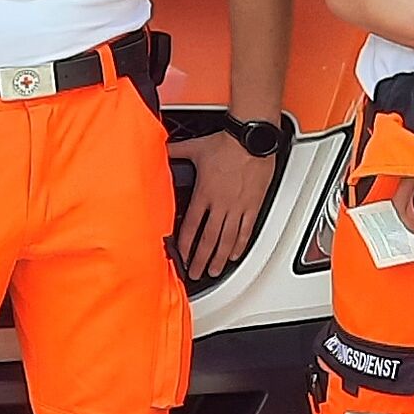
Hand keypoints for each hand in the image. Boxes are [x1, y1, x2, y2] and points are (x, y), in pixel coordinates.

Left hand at [173, 129, 275, 280]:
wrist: (252, 139)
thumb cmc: (226, 143)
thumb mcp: (195, 147)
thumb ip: (176, 151)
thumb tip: (161, 148)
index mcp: (204, 194)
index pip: (191, 227)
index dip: (185, 245)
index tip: (181, 257)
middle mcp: (220, 204)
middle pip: (208, 240)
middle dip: (200, 259)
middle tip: (195, 273)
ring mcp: (238, 207)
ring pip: (227, 240)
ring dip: (219, 258)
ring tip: (213, 270)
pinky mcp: (253, 205)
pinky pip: (246, 230)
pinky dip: (240, 245)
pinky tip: (234, 255)